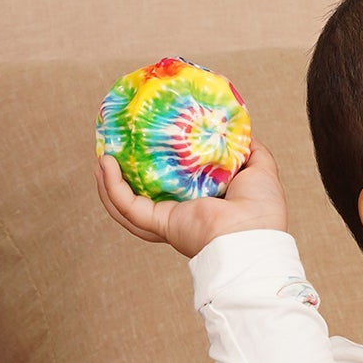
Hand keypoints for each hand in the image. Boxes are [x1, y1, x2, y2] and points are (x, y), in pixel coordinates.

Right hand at [96, 138, 291, 257]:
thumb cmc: (262, 209)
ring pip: (128, 207)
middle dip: (122, 179)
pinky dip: (112, 187)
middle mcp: (183, 216)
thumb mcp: (259, 168)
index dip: (155, 168)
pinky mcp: (162, 225)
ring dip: (109, 184)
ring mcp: (170, 222)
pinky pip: (128, 206)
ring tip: (100, 158)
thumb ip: (249, 148)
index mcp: (203, 205)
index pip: (173, 188)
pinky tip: (104, 163)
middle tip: (112, 151)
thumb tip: (239, 129)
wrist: (256, 234)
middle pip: (143, 199)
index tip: (143, 145)